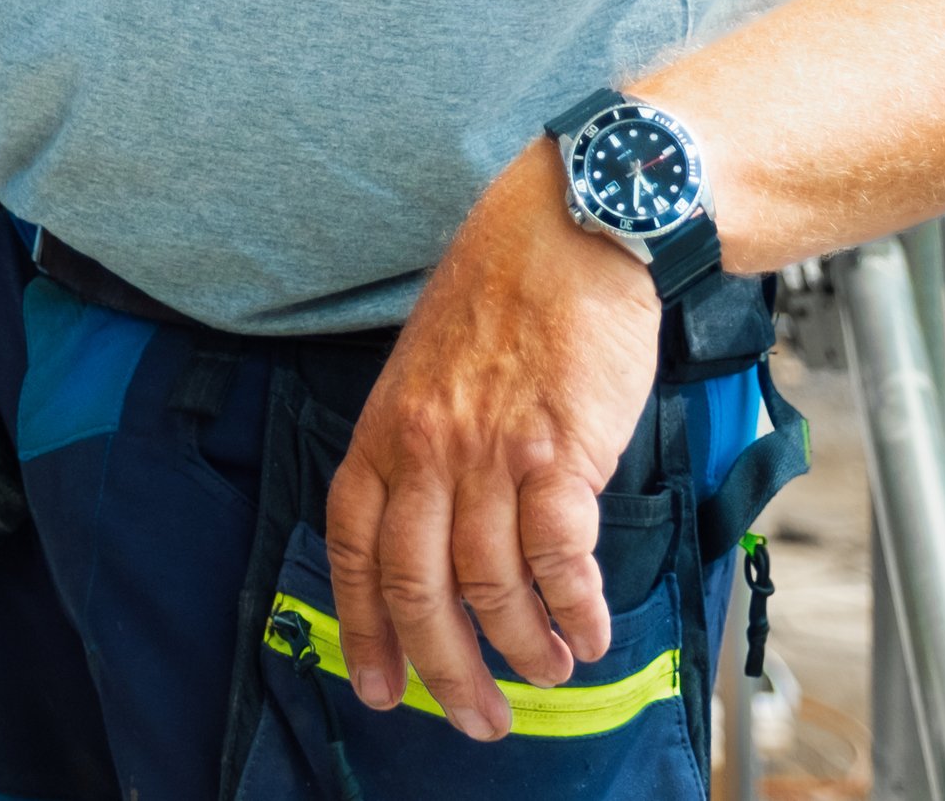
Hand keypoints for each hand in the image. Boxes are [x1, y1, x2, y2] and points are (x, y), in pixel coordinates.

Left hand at [327, 153, 663, 737]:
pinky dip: (574, 609)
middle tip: (477, 718)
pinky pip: (559, 558)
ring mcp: (491, 451)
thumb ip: (425, 449)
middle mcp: (427, 449)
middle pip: (417, 588)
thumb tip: (439, 539)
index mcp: (385, 430)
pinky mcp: (558, 451)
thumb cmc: (507, 294)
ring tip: (548, 670)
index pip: (355, 551)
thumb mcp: (430, 369)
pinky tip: (589, 629)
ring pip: (489, 584)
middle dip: (444, 670)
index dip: (365, 630)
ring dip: (520, 647)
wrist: (572, 226)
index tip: (380, 688)